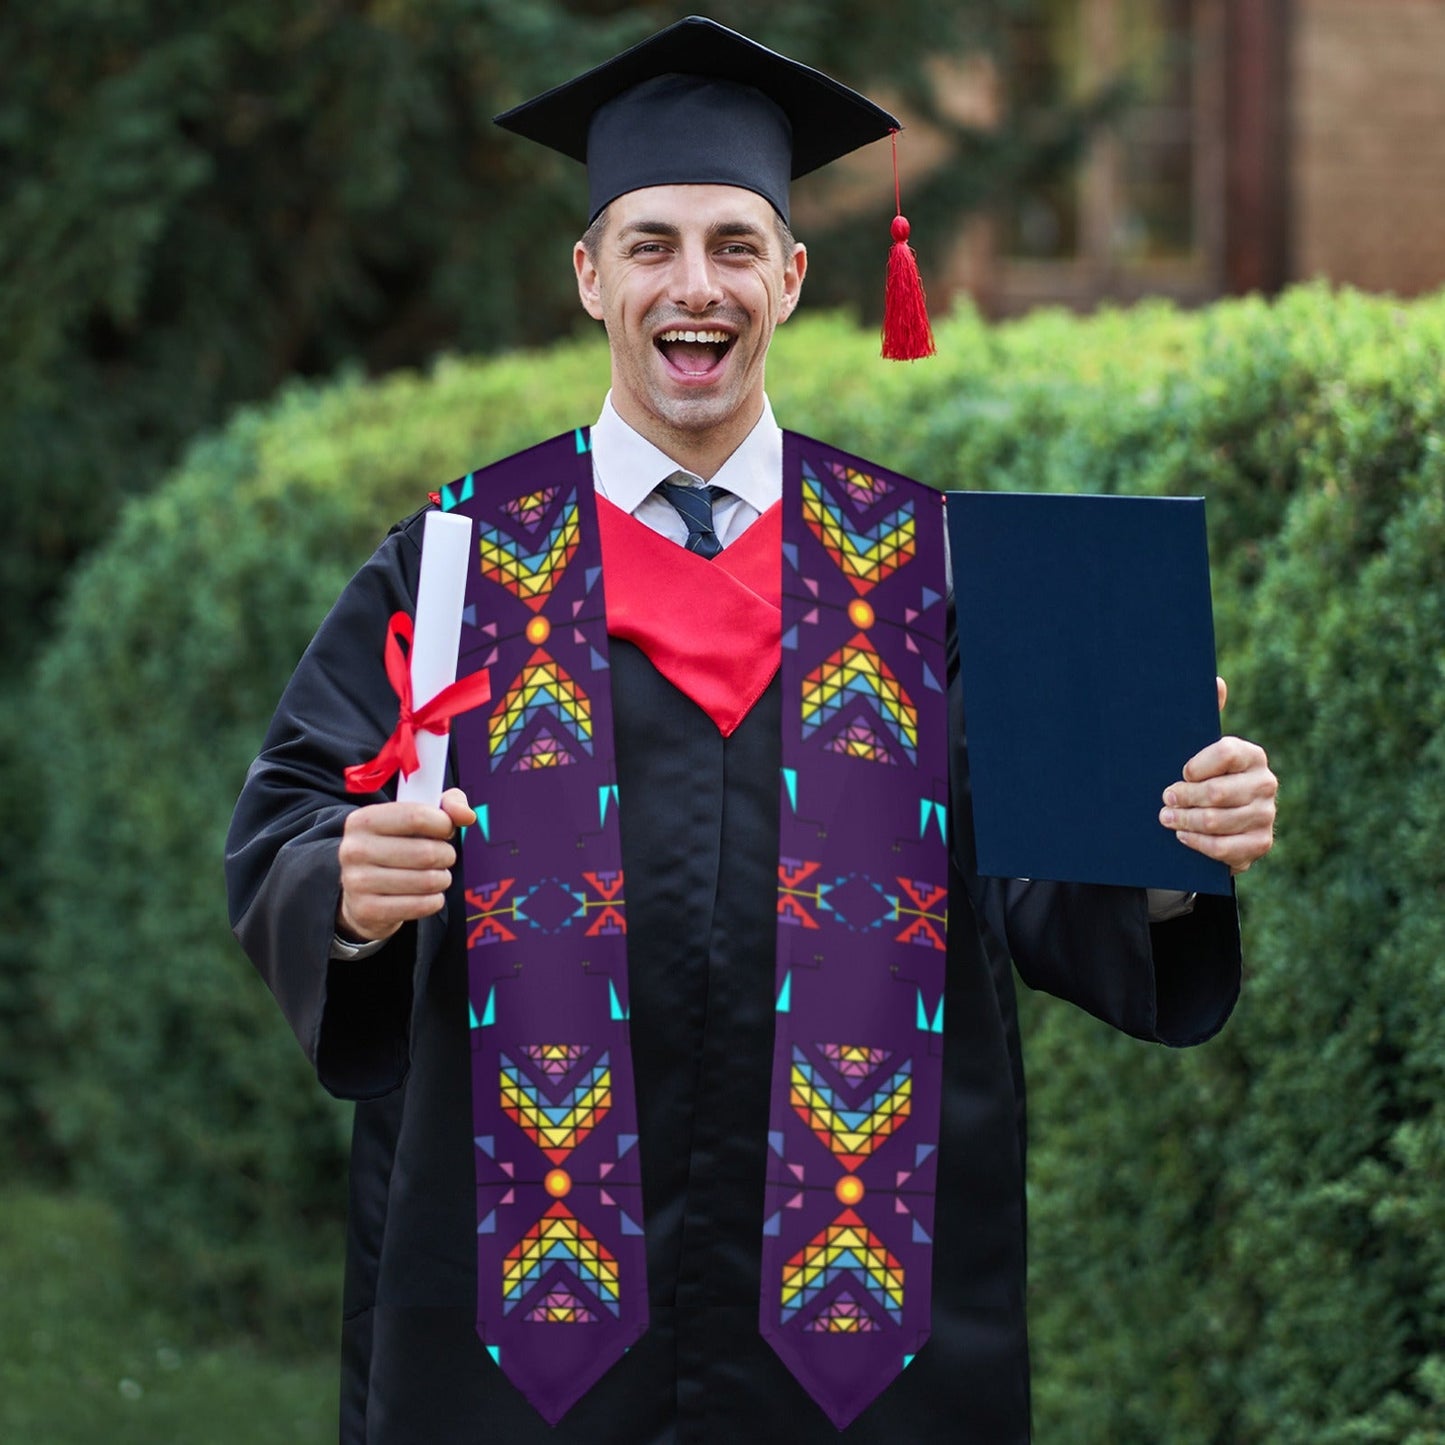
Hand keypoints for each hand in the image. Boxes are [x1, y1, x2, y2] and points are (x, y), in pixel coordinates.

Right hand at [336, 787, 475, 942]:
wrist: (361, 892)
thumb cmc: (396, 846)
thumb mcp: (416, 817)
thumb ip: (447, 805)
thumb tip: (467, 815)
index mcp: (363, 820)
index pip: (416, 816)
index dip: (443, 824)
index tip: (446, 830)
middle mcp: (354, 849)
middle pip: (426, 852)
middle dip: (446, 855)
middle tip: (443, 857)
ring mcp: (357, 882)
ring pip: (427, 881)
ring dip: (442, 879)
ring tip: (436, 876)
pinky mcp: (367, 910)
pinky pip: (421, 905)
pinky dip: (434, 900)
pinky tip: (428, 895)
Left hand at [1159, 678, 1276, 873]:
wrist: (1219, 820)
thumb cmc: (1203, 777)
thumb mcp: (1199, 748)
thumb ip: (1206, 715)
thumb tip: (1216, 681)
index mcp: (1251, 755)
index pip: (1225, 753)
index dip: (1197, 765)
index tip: (1180, 772)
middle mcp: (1265, 783)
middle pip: (1218, 792)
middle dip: (1183, 797)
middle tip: (1164, 799)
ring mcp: (1266, 815)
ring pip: (1217, 821)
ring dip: (1185, 821)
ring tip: (1166, 818)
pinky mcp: (1260, 843)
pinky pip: (1225, 848)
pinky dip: (1199, 843)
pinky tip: (1183, 836)